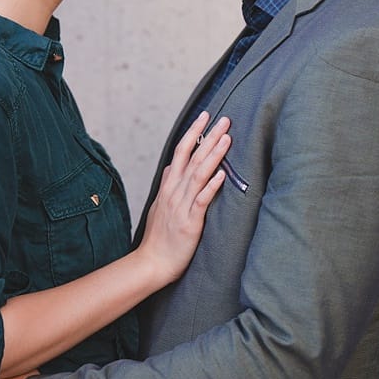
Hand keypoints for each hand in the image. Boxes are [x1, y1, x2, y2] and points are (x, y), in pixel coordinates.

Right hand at [138, 111, 229, 284]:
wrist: (152, 262)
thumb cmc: (159, 236)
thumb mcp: (159, 205)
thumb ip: (166, 183)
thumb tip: (171, 165)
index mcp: (168, 186)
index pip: (181, 151)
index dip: (193, 132)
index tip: (205, 116)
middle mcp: (174, 191)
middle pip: (192, 158)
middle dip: (208, 136)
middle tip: (224, 119)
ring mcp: (181, 206)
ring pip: (198, 174)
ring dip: (213, 155)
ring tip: (227, 138)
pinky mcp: (189, 222)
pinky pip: (201, 201)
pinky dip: (211, 187)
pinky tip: (222, 175)